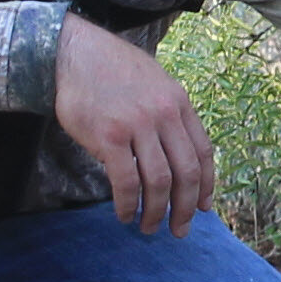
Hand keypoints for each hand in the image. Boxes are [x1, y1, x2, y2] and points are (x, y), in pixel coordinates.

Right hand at [55, 13, 216, 234]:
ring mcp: (138, 125)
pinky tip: (125, 214)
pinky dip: (128, 204)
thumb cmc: (111, 69)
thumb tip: (175, 154)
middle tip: (179, 229)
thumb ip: (168, 114)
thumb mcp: (154, 82)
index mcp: (179, 102)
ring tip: (147, 227)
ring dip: (155, 212)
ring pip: (159, 182)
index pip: (204, 152)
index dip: (206, 185)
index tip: (203, 207)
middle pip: (187, 172)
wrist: (73, 52)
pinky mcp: (109, 137)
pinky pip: (126, 181)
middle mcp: (164, 114)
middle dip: (185, 207)